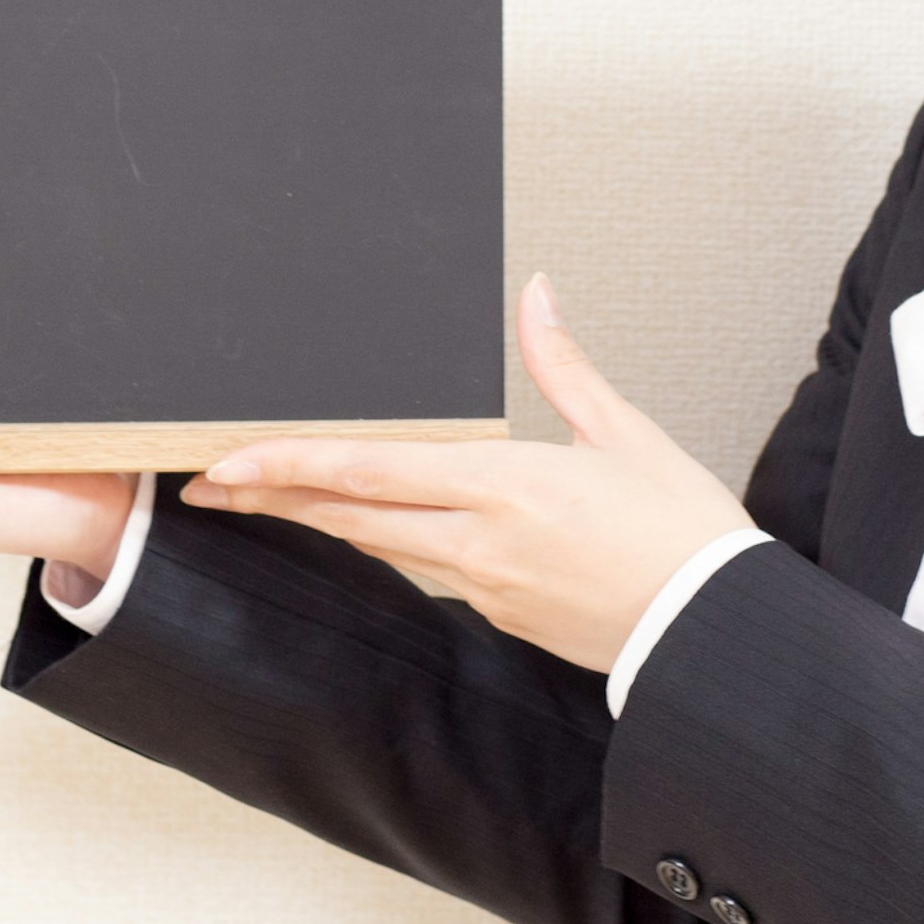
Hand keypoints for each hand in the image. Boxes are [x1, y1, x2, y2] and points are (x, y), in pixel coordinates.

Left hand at [181, 273, 752, 673]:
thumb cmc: (684, 529)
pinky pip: (429, 570)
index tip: (231, 460)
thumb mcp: (625, 432)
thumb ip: (564, 365)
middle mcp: (483, 542)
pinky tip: (364, 527)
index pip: (373, 472)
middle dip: (273, 495)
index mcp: (509, 486)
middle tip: (207, 482)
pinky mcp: (503, 616)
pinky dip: (386, 543)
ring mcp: (488, 586)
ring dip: (318, 518)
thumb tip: (537, 294)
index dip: (292, 463)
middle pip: (352, 515)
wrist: (717, 630)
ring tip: (261, 497)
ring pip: (381, 545)